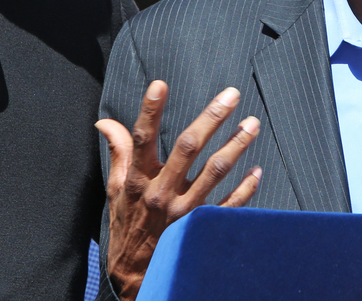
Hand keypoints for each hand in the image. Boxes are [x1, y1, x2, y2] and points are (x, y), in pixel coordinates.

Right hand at [96, 81, 261, 300]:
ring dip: (236, 145)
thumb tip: (105, 121)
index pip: (142, 138)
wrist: (134, 276)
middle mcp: (161, 193)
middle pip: (189, 148)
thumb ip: (118, 152)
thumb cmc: (126, 225)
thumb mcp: (115, 189)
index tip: (160, 84)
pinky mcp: (200, 229)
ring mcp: (183, 212)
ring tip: (252, 124)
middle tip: (232, 94)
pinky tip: (257, 170)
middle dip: (212, 117)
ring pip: (215, 172)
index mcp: (138, 179)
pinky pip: (228, 206)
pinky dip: (245, 188)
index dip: (150, 111)